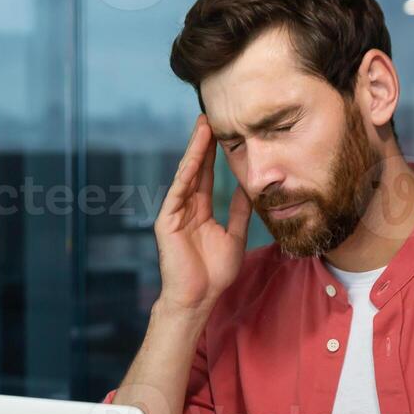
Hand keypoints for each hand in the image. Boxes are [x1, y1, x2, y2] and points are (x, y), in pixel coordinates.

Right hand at [154, 115, 252, 311]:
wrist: (198, 298)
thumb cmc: (214, 274)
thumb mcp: (235, 236)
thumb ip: (239, 212)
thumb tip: (247, 188)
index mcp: (199, 211)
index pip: (206, 175)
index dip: (213, 153)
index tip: (224, 131)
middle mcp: (185, 207)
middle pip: (194, 169)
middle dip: (203, 143)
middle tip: (210, 116)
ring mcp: (174, 213)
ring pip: (186, 175)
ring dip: (194, 151)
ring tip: (203, 127)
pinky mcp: (166, 221)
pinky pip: (178, 192)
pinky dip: (186, 173)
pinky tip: (193, 156)